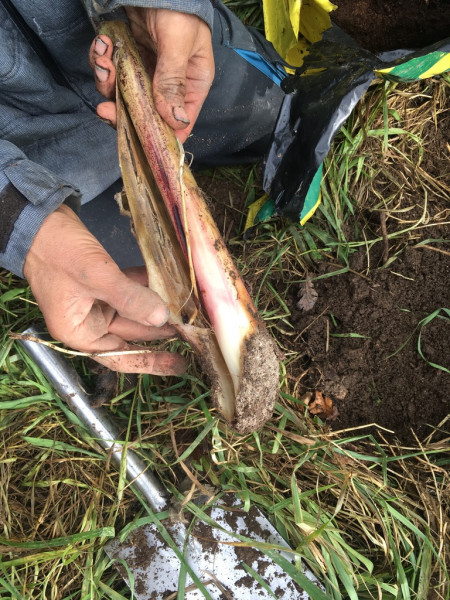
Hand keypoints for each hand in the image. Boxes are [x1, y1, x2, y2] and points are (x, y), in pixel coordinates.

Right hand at [23, 204, 186, 374]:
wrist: (40, 220)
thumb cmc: (59, 252)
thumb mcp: (97, 277)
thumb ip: (130, 299)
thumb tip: (162, 318)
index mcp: (79, 332)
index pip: (119, 356)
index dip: (149, 361)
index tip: (178, 364)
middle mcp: (88, 322)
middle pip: (130, 334)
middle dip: (160, 330)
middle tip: (192, 330)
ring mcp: (96, 303)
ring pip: (133, 311)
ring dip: (157, 307)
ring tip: (187, 309)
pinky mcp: (102, 285)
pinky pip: (129, 292)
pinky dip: (146, 287)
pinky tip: (169, 284)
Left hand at [90, 8, 214, 142]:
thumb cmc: (177, 8)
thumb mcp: (177, 44)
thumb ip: (173, 81)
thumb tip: (176, 121)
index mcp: (192, 85)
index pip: (179, 123)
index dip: (159, 135)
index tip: (138, 137)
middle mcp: (170, 84)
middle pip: (146, 113)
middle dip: (122, 109)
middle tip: (104, 109)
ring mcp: (147, 71)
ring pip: (123, 93)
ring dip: (107, 81)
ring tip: (104, 60)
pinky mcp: (129, 57)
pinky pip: (112, 70)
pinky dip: (102, 60)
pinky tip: (103, 44)